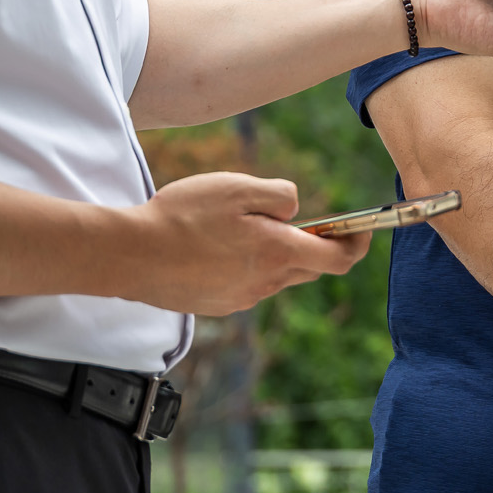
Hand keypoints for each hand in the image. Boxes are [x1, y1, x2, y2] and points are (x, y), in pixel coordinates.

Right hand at [118, 172, 370, 314]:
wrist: (128, 255)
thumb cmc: (182, 216)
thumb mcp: (237, 187)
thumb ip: (279, 196)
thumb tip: (296, 211)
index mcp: (277, 253)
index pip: (338, 259)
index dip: (357, 244)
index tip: (364, 229)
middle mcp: (265, 283)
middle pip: (308, 267)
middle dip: (312, 245)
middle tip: (297, 220)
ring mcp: (240, 298)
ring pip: (276, 275)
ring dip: (275, 254)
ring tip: (241, 227)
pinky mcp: (218, 305)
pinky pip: (248, 284)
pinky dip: (247, 265)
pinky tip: (217, 246)